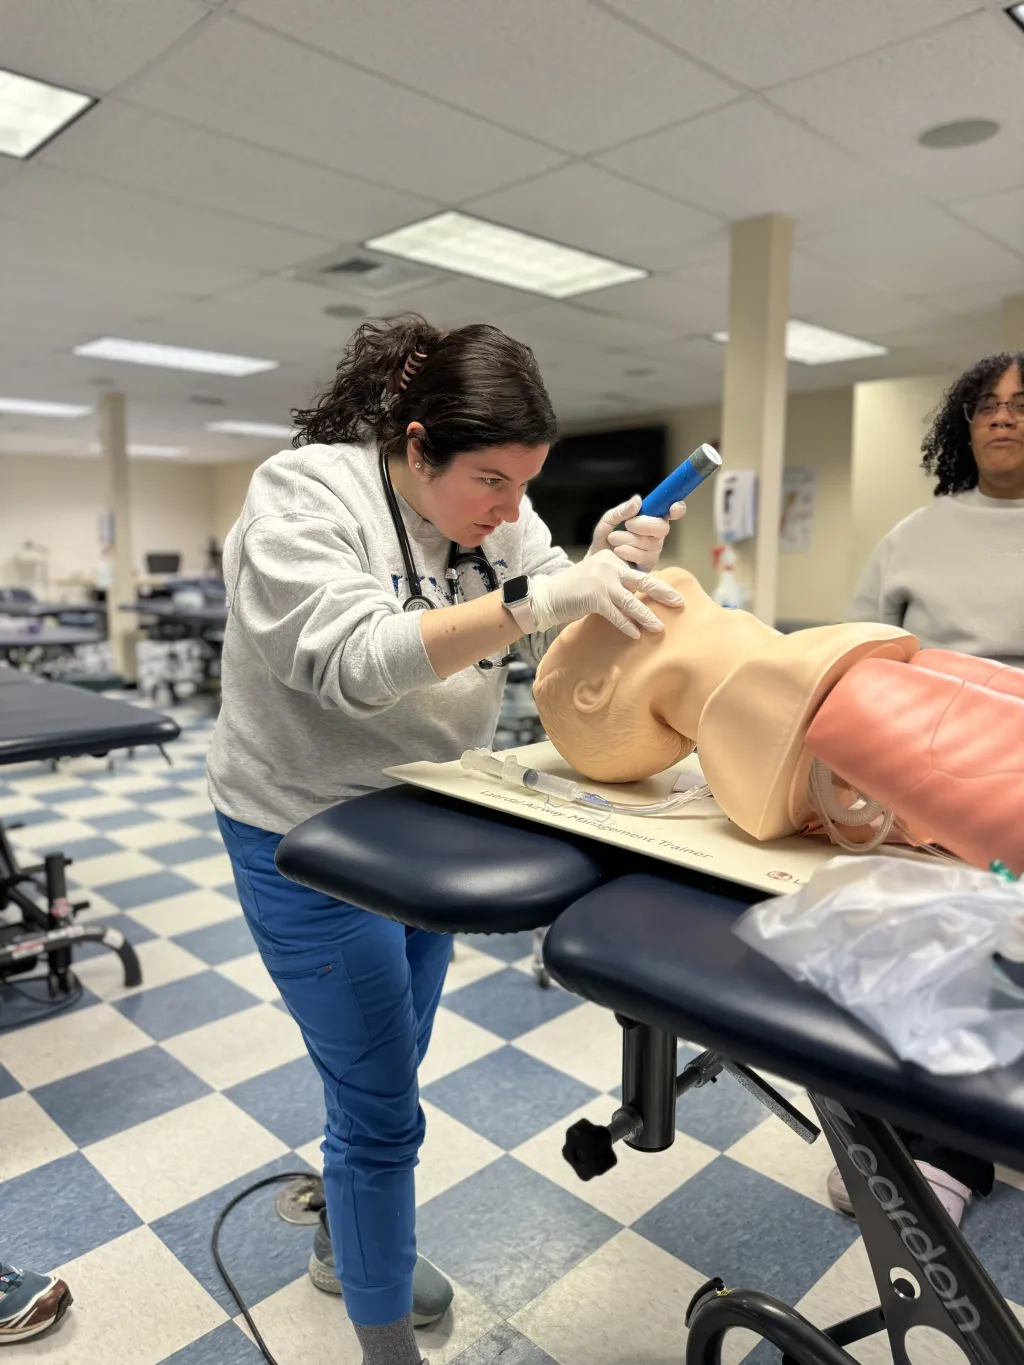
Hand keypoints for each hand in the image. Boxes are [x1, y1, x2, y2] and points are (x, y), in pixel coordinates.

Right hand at [530, 550, 683, 638]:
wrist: (548, 596)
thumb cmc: (575, 590)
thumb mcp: (598, 577)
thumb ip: (618, 582)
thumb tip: (641, 598)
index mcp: (612, 557)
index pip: (638, 572)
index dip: (654, 585)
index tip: (670, 594)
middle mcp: (609, 565)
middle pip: (643, 580)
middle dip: (663, 592)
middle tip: (679, 602)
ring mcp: (602, 580)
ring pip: (632, 601)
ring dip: (647, 616)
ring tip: (659, 627)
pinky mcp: (595, 597)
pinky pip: (616, 615)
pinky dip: (627, 625)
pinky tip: (635, 634)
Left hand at [588, 494, 685, 571]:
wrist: (597, 561)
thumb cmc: (606, 540)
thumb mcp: (608, 520)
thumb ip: (622, 511)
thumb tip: (638, 500)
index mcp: (650, 518)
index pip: (671, 512)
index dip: (677, 509)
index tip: (673, 508)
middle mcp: (656, 534)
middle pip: (662, 528)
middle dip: (643, 525)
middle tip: (627, 525)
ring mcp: (654, 551)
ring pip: (650, 543)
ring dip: (628, 539)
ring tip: (613, 539)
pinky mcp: (648, 565)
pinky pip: (644, 556)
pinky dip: (627, 551)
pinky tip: (618, 552)